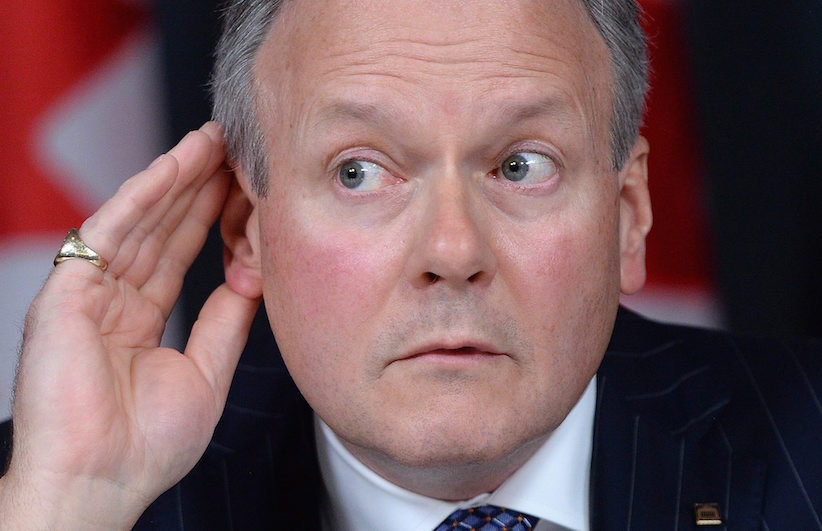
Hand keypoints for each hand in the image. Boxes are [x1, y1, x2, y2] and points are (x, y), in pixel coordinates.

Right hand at [0, 123, 259, 528]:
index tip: (245, 187)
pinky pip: (108, 232)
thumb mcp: (207, 372)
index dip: (211, 218)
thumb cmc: (146, 445)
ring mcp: (87, 292)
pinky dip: (141, 197)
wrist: (99, 483)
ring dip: (175, 178)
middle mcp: (112, 299)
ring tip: (211, 141)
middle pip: (162, 229)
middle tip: (233, 146)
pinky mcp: (65, 292)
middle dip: (198, 186)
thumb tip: (251, 277)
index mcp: (139, 321)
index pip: (180, 254)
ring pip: (139, 221)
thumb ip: (225, 321)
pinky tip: (173, 167)